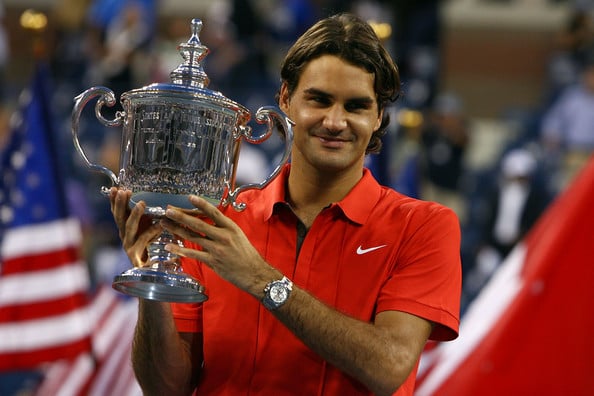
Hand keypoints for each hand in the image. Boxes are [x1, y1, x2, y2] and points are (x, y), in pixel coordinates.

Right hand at [108, 187, 160, 267]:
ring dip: (135, 214)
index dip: (114, 201)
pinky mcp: (135, 254)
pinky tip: (159, 225)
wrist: (148, 270)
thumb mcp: (147, 228)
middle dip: (120, 203)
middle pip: (119, 217)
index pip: (117, 212)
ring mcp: (128, 245)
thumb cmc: (148, 246)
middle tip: (124, 191)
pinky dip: (152, 231)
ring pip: (129, 227)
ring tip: (141, 203)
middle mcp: (124, 235)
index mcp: (125, 228)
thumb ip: (147, 217)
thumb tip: (151, 200)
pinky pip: (143, 240)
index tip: (114, 187)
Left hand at [160, 195, 276, 294]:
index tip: (190, 197)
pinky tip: (170, 246)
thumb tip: (208, 222)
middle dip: (181, 216)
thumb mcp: (238, 235)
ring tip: (165, 223)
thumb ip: (223, 228)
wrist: (253, 272)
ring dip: (176, 229)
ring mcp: (216, 249)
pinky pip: (192, 253)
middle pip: (198, 223)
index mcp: (230, 227)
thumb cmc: (246, 254)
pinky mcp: (212, 261)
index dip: (201, 204)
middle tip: (168, 210)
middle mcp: (223, 236)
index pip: (213, 212)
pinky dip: (180, 249)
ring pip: (192, 237)